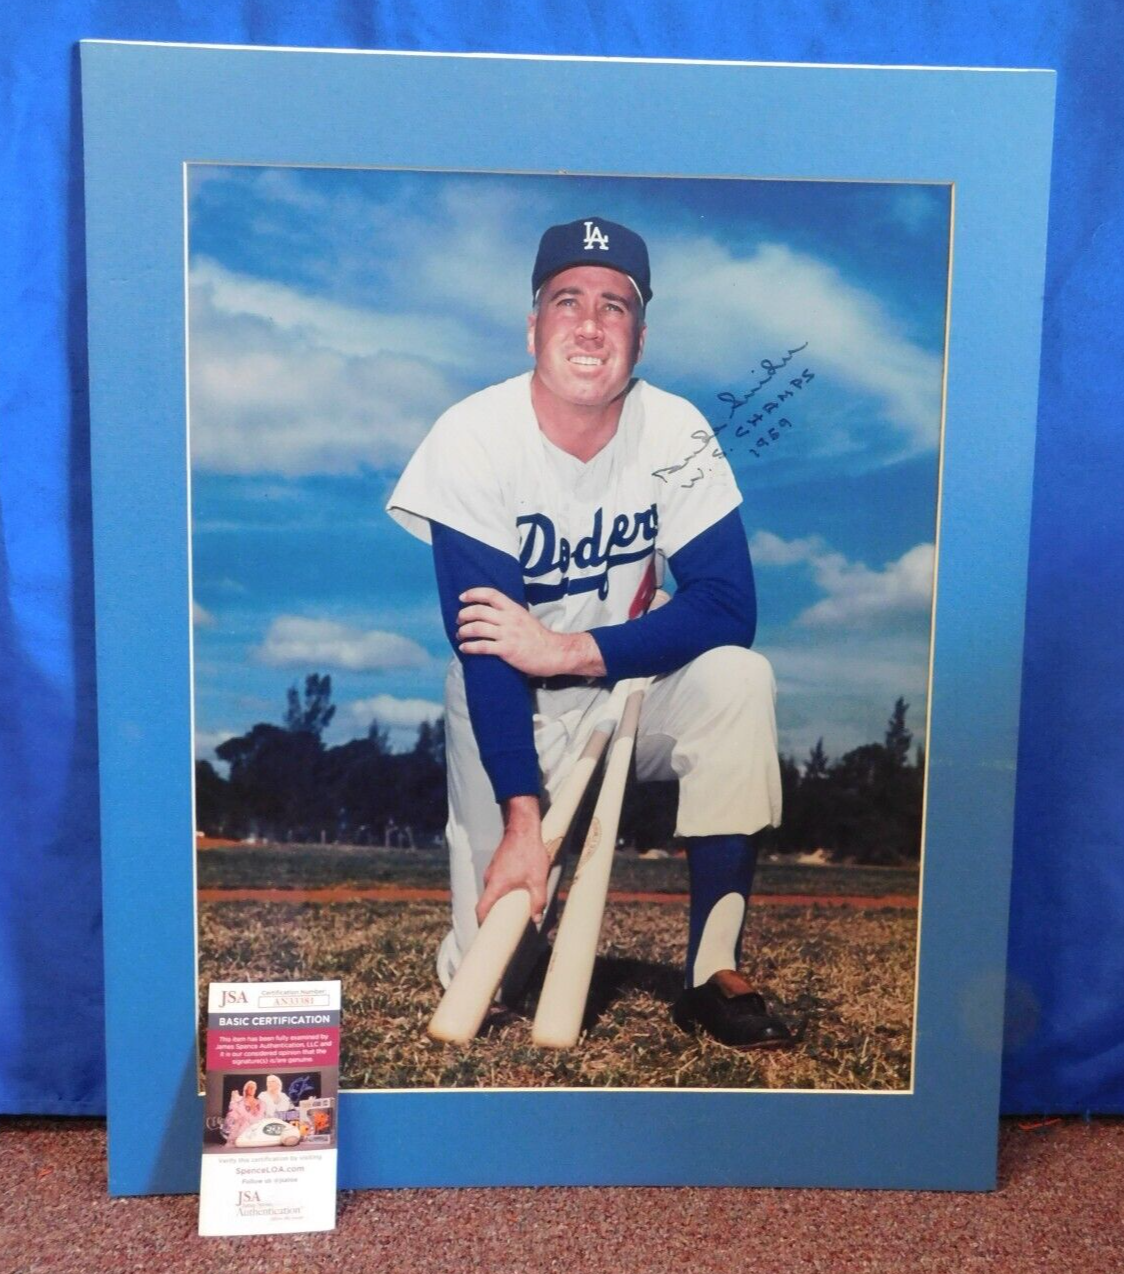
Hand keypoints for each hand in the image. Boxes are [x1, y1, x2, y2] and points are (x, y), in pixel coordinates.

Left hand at [457, 587, 605, 676]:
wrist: (554, 653)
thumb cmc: (539, 637)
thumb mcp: (525, 618)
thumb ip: (509, 614)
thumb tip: (491, 613)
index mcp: (514, 609)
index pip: (491, 594)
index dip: (474, 593)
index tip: (462, 597)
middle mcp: (510, 619)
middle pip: (479, 611)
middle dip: (464, 614)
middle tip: (459, 620)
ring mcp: (508, 634)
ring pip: (477, 628)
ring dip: (464, 631)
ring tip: (460, 635)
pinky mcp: (507, 650)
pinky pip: (482, 646)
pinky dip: (469, 647)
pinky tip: (464, 648)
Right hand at [476, 796, 549, 924]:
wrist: (523, 827)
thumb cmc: (529, 852)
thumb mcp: (537, 879)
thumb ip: (538, 900)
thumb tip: (536, 919)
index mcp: (495, 885)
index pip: (481, 909)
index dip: (482, 922)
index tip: (487, 932)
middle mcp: (489, 878)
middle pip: (487, 901)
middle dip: (494, 914)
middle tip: (504, 924)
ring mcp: (492, 870)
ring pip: (493, 891)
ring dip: (500, 900)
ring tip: (513, 908)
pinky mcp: (498, 864)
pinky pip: (497, 881)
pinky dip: (503, 889)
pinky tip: (517, 889)